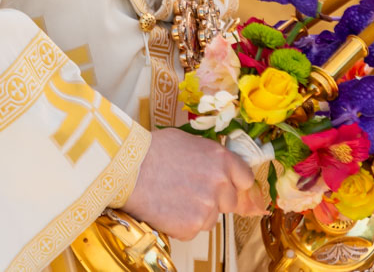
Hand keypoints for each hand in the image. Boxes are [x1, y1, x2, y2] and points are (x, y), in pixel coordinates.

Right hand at [119, 129, 265, 239]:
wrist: (127, 168)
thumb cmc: (153, 151)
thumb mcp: (190, 143)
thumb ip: (213, 159)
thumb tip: (227, 173)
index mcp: (221, 159)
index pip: (246, 179)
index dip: (236, 184)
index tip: (230, 188)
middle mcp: (220, 183)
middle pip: (231, 202)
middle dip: (215, 200)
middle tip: (191, 192)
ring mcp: (208, 206)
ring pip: (211, 218)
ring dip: (198, 213)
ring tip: (173, 197)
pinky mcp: (192, 225)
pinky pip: (193, 230)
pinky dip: (182, 224)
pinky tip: (167, 208)